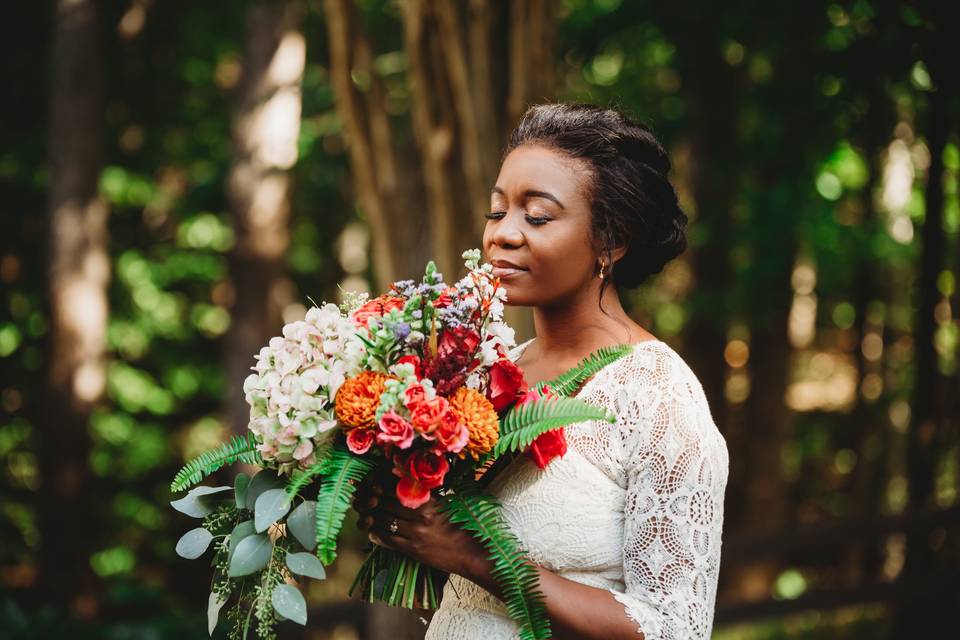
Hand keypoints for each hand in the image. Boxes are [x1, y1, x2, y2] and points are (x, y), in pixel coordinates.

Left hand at [353, 482, 492, 583]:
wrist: (471, 552)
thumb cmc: (461, 525)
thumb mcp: (445, 504)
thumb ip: (426, 495)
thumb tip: (406, 483)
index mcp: (428, 501)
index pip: (396, 488)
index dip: (380, 484)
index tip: (372, 482)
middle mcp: (419, 516)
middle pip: (385, 503)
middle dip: (371, 498)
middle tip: (364, 495)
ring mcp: (414, 533)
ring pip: (382, 520)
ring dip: (371, 515)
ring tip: (367, 512)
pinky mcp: (412, 550)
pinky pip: (386, 539)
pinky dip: (376, 533)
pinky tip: (373, 530)